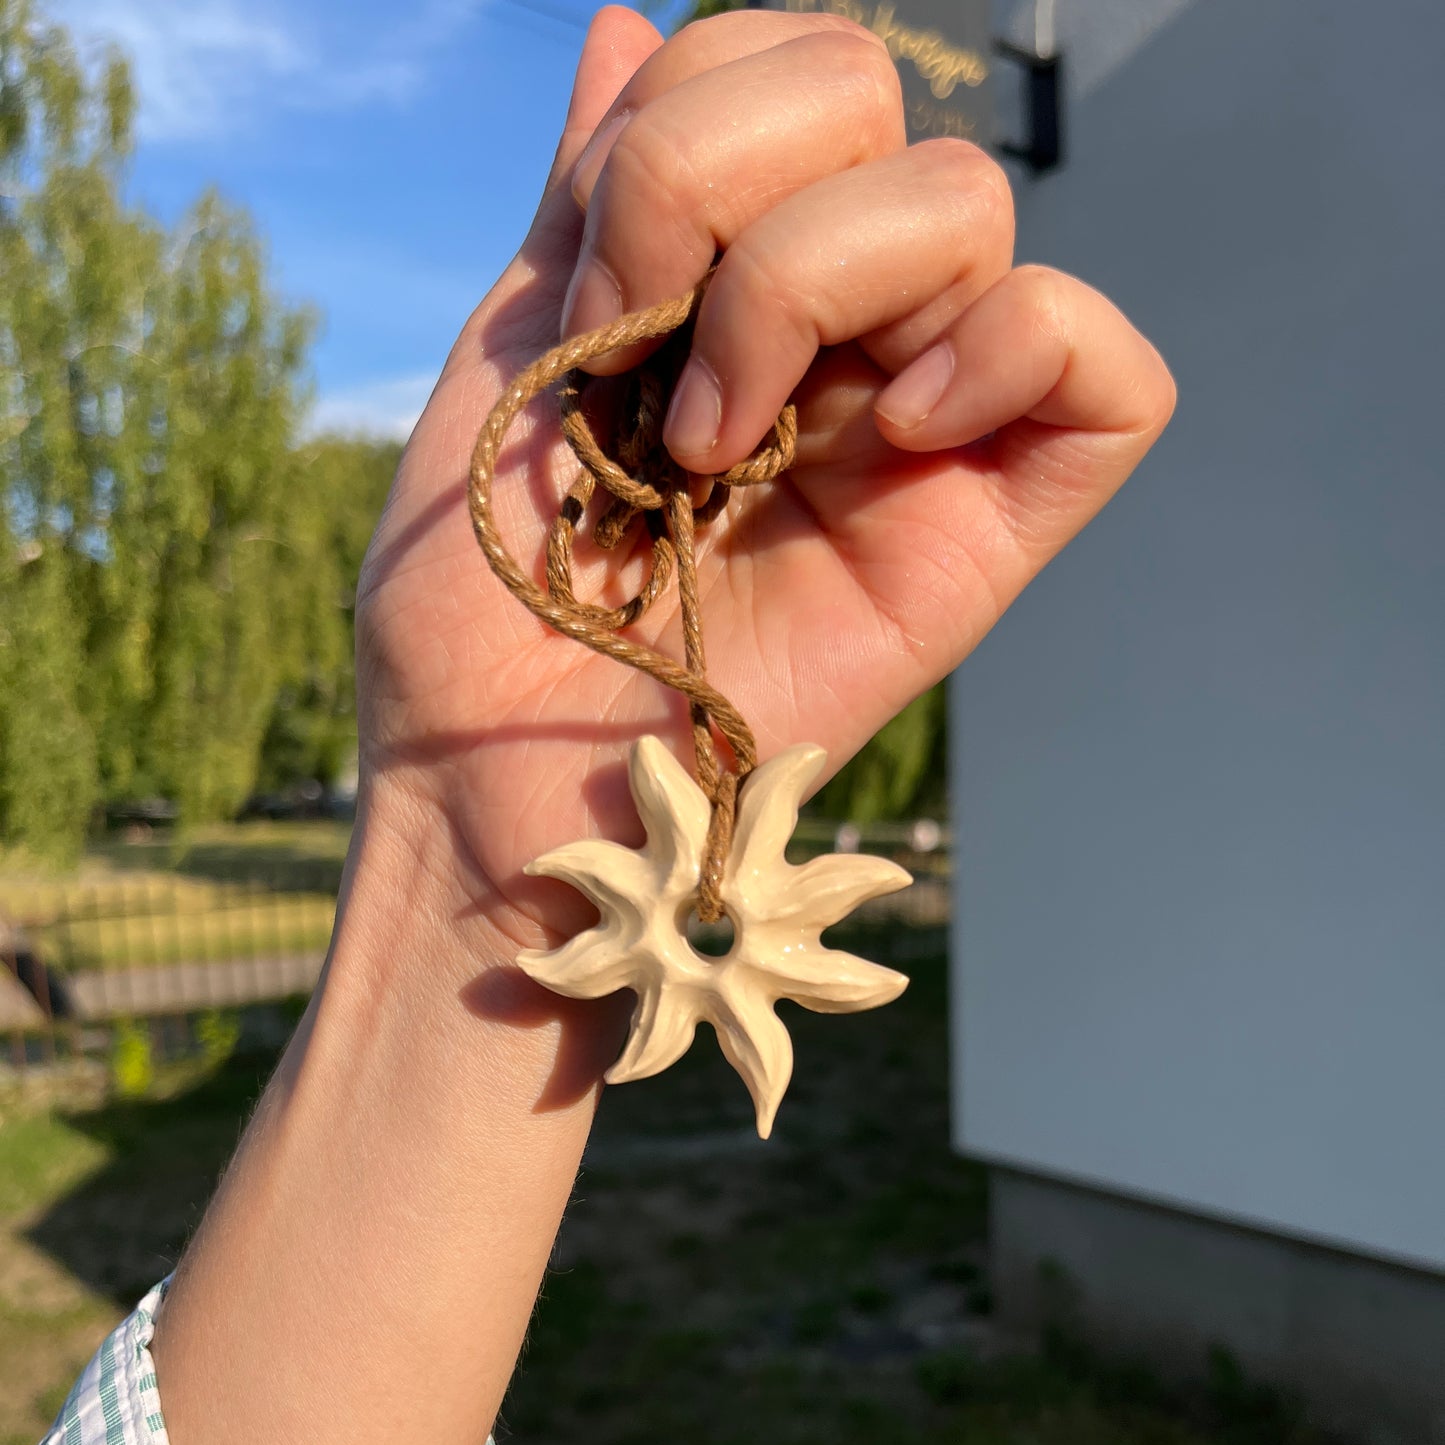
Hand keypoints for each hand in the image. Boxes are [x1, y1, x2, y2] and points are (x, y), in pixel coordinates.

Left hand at [355, 5, 1173, 947]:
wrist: (495, 791)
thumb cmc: (476, 616)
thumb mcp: (510, 366)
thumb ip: (586, 203)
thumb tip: (624, 23)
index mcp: (722, 278)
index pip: (778, 66)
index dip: (684, 135)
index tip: (599, 307)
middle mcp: (831, 336)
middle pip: (872, 102)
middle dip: (732, 212)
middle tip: (656, 390)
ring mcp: (919, 428)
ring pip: (965, 208)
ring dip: (813, 298)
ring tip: (724, 455)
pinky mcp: (989, 534)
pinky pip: (1110, 375)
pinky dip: (1019, 351)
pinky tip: (897, 433)